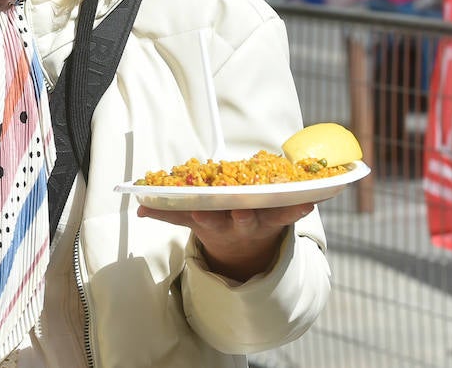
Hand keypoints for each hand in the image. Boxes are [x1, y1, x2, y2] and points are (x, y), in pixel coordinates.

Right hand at [139, 202, 312, 281]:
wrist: (243, 251)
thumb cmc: (213, 224)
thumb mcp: (190, 221)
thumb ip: (166, 213)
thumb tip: (137, 207)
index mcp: (213, 223)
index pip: (205, 218)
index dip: (200, 213)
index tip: (196, 208)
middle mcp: (237, 225)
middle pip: (239, 221)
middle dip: (239, 216)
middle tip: (241, 210)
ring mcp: (260, 223)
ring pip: (270, 217)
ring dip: (283, 211)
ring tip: (298, 204)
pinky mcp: (277, 219)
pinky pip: (291, 214)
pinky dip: (301, 208)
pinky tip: (314, 200)